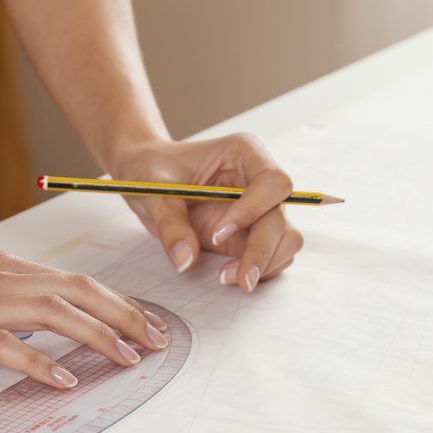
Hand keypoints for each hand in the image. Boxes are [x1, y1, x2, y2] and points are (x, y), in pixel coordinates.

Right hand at [0, 247, 169, 389]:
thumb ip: (0, 290)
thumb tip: (40, 308)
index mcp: (2, 268)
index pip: (74, 281)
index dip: (117, 302)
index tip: (146, 324)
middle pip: (78, 292)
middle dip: (125, 317)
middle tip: (156, 343)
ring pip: (54, 314)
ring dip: (98, 336)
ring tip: (128, 360)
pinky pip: (7, 347)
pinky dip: (42, 362)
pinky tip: (66, 380)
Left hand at [114, 134, 303, 292]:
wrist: (147, 178)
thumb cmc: (151, 171)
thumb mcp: (153, 192)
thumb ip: (170, 224)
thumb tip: (186, 260)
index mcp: (243, 153)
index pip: (272, 182)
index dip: (252, 210)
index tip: (217, 234)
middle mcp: (259, 179)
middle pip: (281, 216)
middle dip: (262, 250)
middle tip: (238, 278)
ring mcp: (260, 208)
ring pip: (286, 239)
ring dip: (264, 263)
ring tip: (226, 277)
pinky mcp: (252, 233)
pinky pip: (273, 255)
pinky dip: (258, 270)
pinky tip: (228, 274)